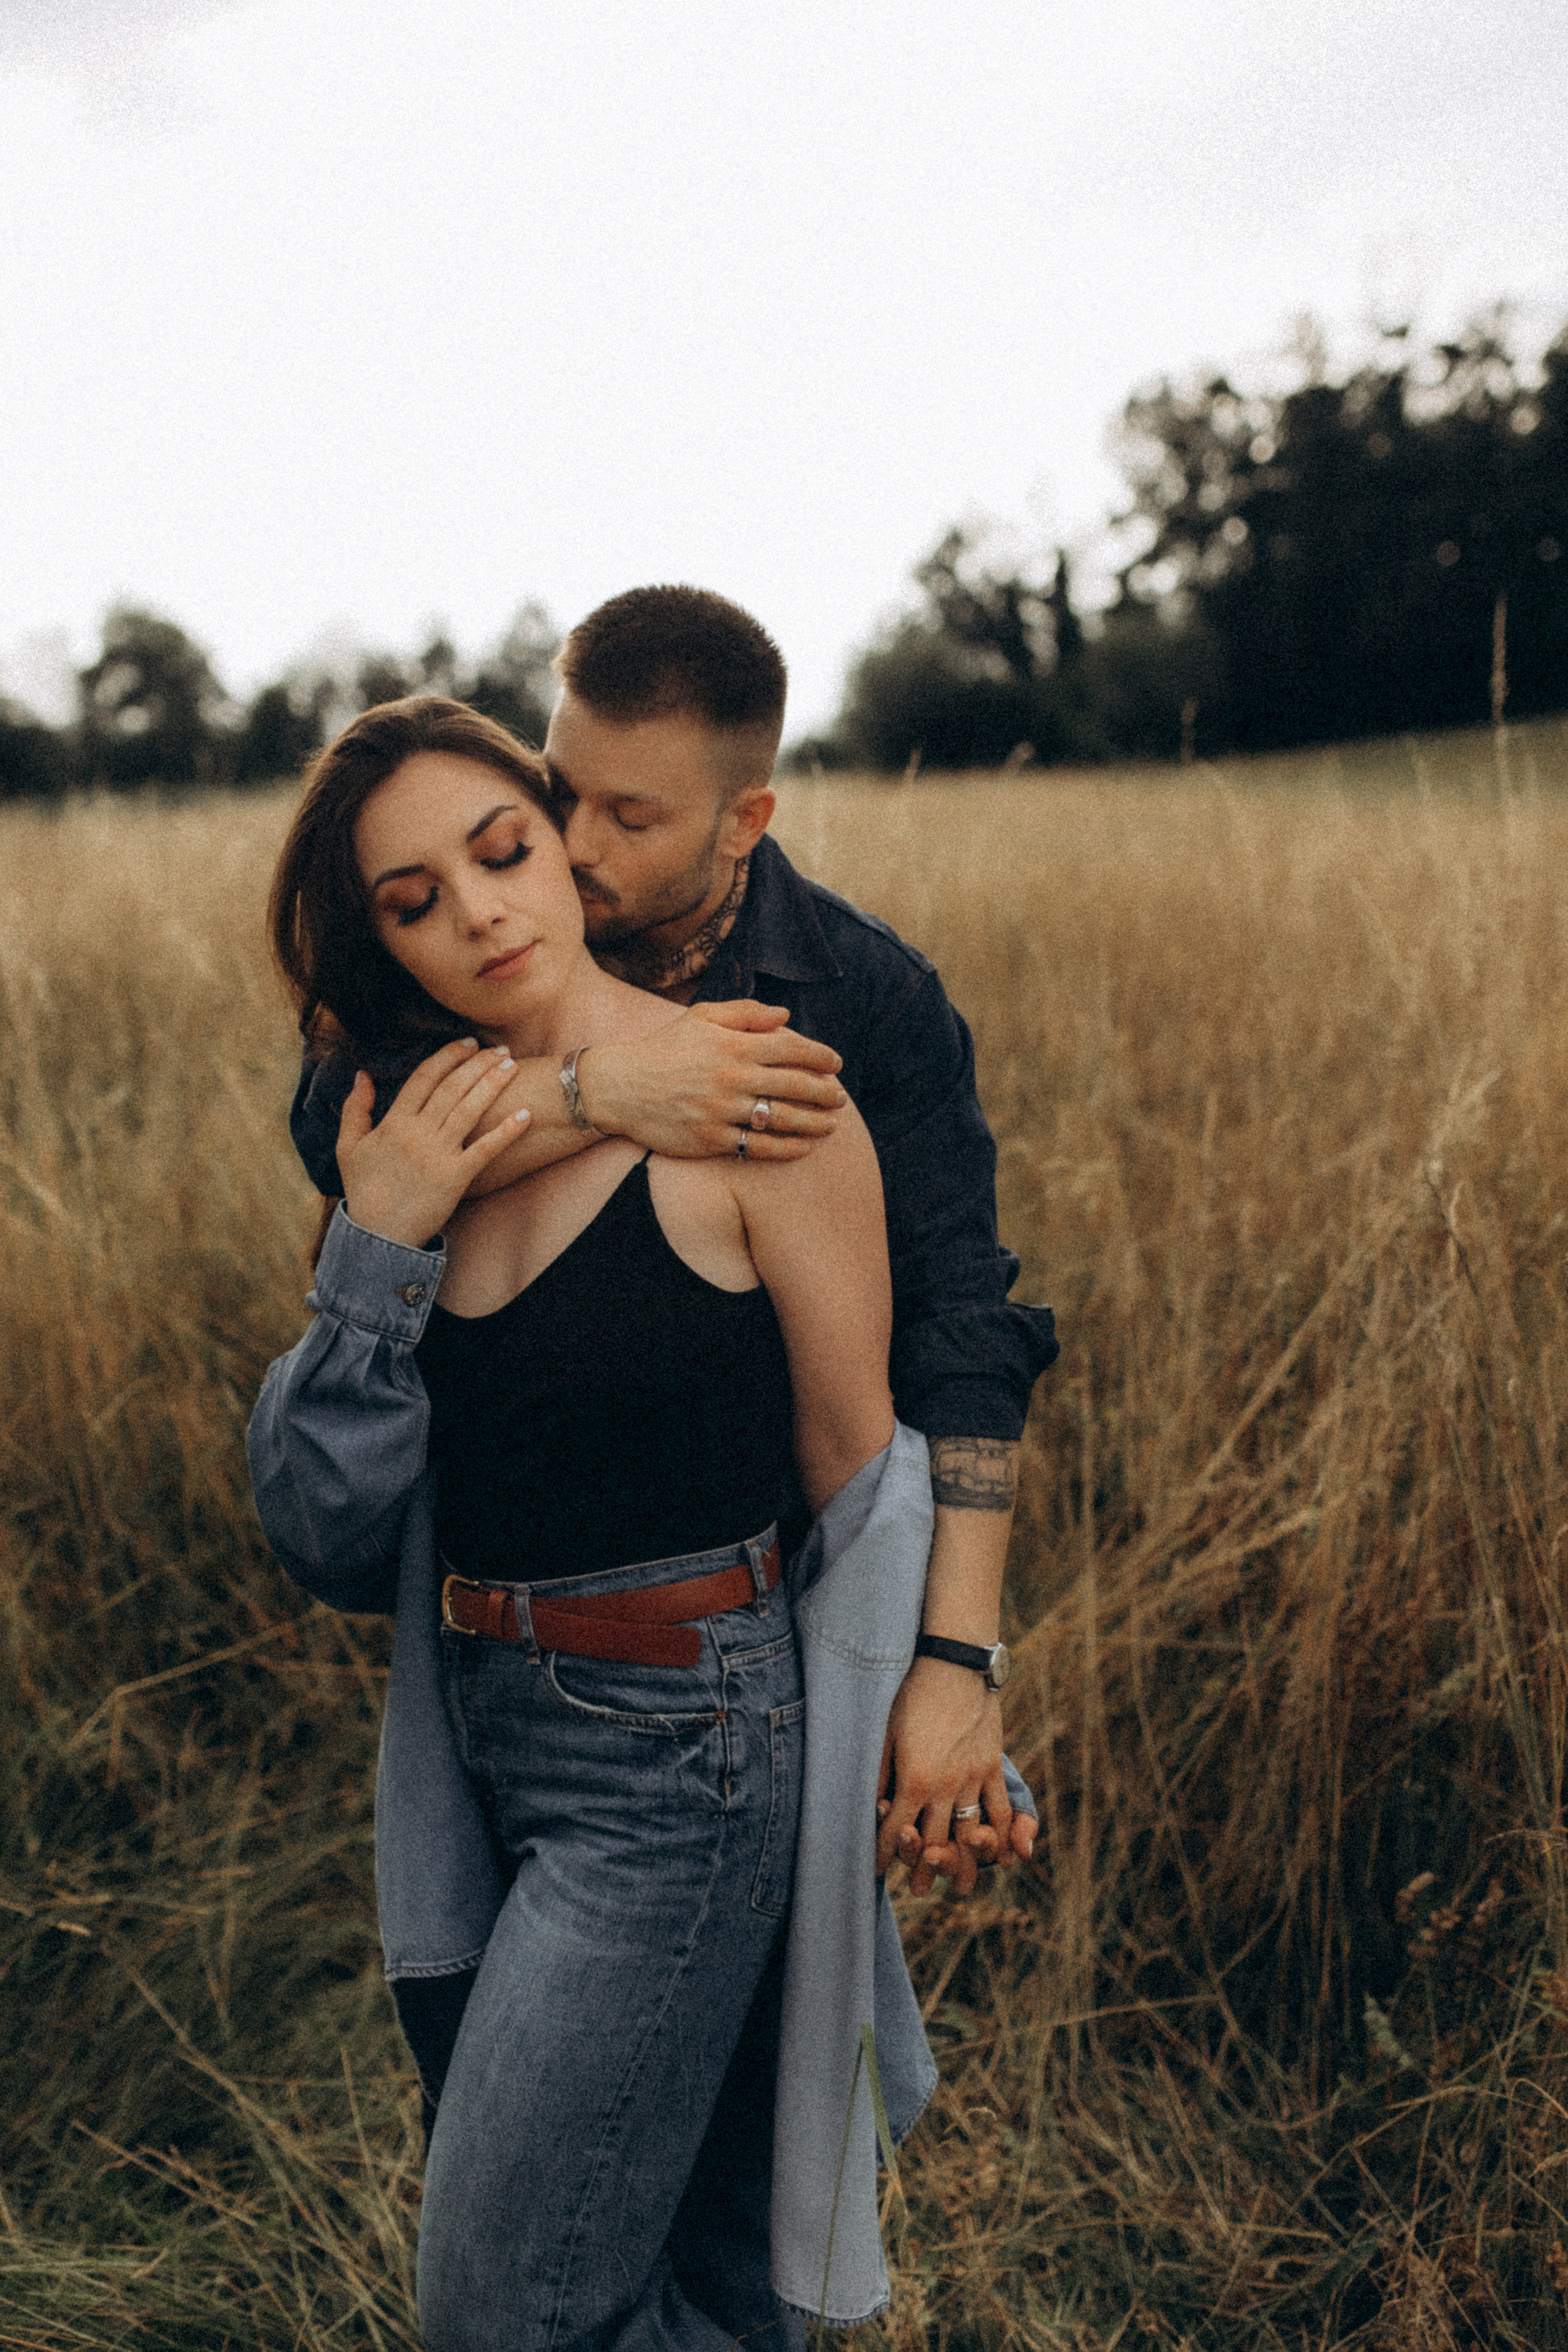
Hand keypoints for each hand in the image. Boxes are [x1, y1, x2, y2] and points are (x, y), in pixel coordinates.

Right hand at [336, 1040, 530, 1246]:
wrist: (377, 1235)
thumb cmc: (364, 1190)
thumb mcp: (348, 1147)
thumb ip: (355, 1108)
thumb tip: (363, 1075)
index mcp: (394, 1122)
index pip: (424, 1077)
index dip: (448, 1056)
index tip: (468, 1043)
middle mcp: (417, 1133)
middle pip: (453, 1088)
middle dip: (478, 1064)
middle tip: (500, 1049)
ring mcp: (438, 1155)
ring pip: (470, 1110)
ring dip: (493, 1084)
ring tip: (513, 1066)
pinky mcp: (456, 1178)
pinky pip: (485, 1150)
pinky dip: (507, 1131)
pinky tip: (526, 1115)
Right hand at [579, 1001, 847, 1161]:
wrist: (620, 1088)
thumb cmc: (664, 1049)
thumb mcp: (700, 1018)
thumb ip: (745, 1013)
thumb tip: (786, 1015)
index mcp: (732, 1045)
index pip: (792, 1049)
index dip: (821, 1056)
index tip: (836, 1065)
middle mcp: (731, 1078)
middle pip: (794, 1085)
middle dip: (825, 1092)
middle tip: (840, 1098)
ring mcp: (722, 1112)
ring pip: (782, 1120)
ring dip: (814, 1123)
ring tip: (831, 1125)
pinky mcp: (711, 1140)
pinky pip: (758, 1147)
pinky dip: (786, 1148)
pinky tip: (803, 1147)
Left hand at [875, 1656, 1035, 1897]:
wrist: (952, 1663)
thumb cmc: (911, 1693)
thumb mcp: (884, 1733)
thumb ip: (880, 1773)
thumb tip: (873, 1807)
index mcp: (914, 1778)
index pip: (895, 1828)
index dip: (883, 1852)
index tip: (876, 1870)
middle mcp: (945, 1784)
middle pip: (933, 1840)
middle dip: (923, 1867)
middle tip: (918, 1890)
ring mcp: (972, 1777)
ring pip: (970, 1833)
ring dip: (965, 1863)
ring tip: (960, 1887)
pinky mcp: (992, 1765)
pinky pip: (1000, 1808)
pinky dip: (1003, 1835)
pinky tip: (1002, 1854)